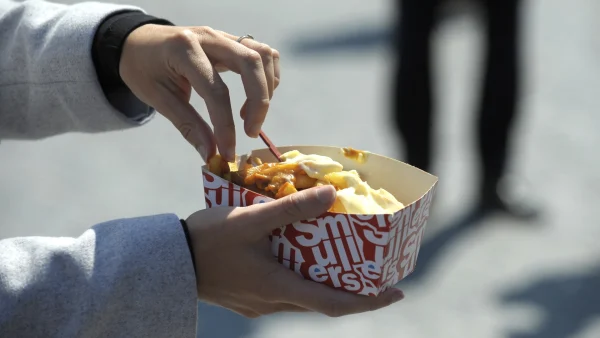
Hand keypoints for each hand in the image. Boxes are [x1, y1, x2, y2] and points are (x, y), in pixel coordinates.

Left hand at [119, 24, 279, 161]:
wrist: (137, 42)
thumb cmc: (144, 70)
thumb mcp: (158, 99)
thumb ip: (188, 125)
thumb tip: (211, 154)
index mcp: (183, 49)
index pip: (216, 90)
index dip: (226, 126)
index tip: (228, 153)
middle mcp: (208, 37)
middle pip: (250, 63)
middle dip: (259, 102)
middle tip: (250, 132)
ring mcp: (222, 36)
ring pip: (262, 55)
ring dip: (266, 87)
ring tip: (249, 115)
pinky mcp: (231, 40)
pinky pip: (263, 53)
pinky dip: (268, 75)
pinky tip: (255, 96)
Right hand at [185, 185, 404, 317]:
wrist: (168, 261)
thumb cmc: (208, 239)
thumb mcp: (250, 218)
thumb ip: (290, 208)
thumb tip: (330, 194)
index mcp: (279, 287)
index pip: (334, 304)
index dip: (368, 301)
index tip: (395, 294)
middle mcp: (273, 302)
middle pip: (323, 302)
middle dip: (352, 291)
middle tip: (372, 271)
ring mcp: (259, 304)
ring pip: (303, 297)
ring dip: (325, 283)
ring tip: (340, 259)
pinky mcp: (248, 299)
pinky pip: (285, 292)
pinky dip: (301, 278)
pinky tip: (298, 257)